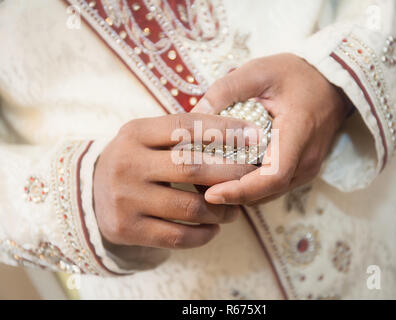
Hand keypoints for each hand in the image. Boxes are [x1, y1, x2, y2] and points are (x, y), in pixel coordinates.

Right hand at [93, 114, 256, 248]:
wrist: (92, 193)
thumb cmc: (136, 160)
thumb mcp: (148, 137)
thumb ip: (182, 133)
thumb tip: (239, 131)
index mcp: (135, 133)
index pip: (187, 125)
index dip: (225, 130)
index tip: (254, 136)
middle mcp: (127, 163)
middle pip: (193, 168)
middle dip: (232, 174)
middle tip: (252, 178)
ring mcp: (124, 198)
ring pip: (190, 207)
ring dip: (222, 211)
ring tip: (236, 211)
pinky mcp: (126, 229)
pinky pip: (177, 236)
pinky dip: (203, 235)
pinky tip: (213, 229)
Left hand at [191, 53, 351, 204]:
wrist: (331, 84)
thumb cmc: (296, 75)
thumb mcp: (260, 70)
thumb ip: (227, 89)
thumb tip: (193, 114)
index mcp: (299, 133)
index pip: (272, 176)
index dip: (240, 190)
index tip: (211, 195)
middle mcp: (307, 160)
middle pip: (265, 192)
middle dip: (231, 194)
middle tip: (196, 187)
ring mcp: (307, 169)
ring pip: (268, 194)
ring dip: (239, 193)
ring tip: (206, 183)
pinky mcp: (302, 171)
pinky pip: (273, 188)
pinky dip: (249, 187)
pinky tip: (227, 176)